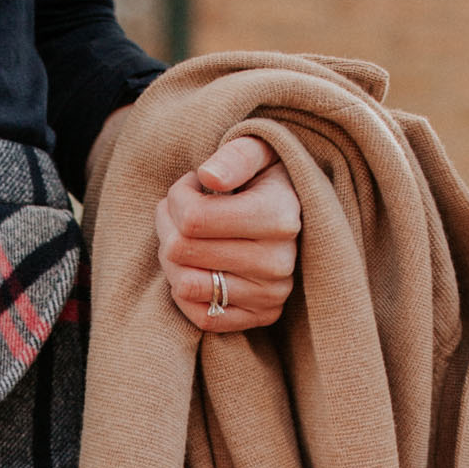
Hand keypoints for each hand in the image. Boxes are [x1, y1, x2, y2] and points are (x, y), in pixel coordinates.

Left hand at [155, 134, 300, 333]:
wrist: (299, 213)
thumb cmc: (266, 178)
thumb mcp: (258, 150)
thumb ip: (234, 156)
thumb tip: (208, 176)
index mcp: (279, 216)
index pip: (192, 219)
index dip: (176, 197)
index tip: (191, 186)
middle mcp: (279, 262)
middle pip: (181, 251)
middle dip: (169, 226)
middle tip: (181, 212)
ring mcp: (272, 295)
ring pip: (184, 285)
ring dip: (172, 260)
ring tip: (187, 239)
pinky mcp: (263, 317)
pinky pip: (200, 316)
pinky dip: (186, 291)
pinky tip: (197, 267)